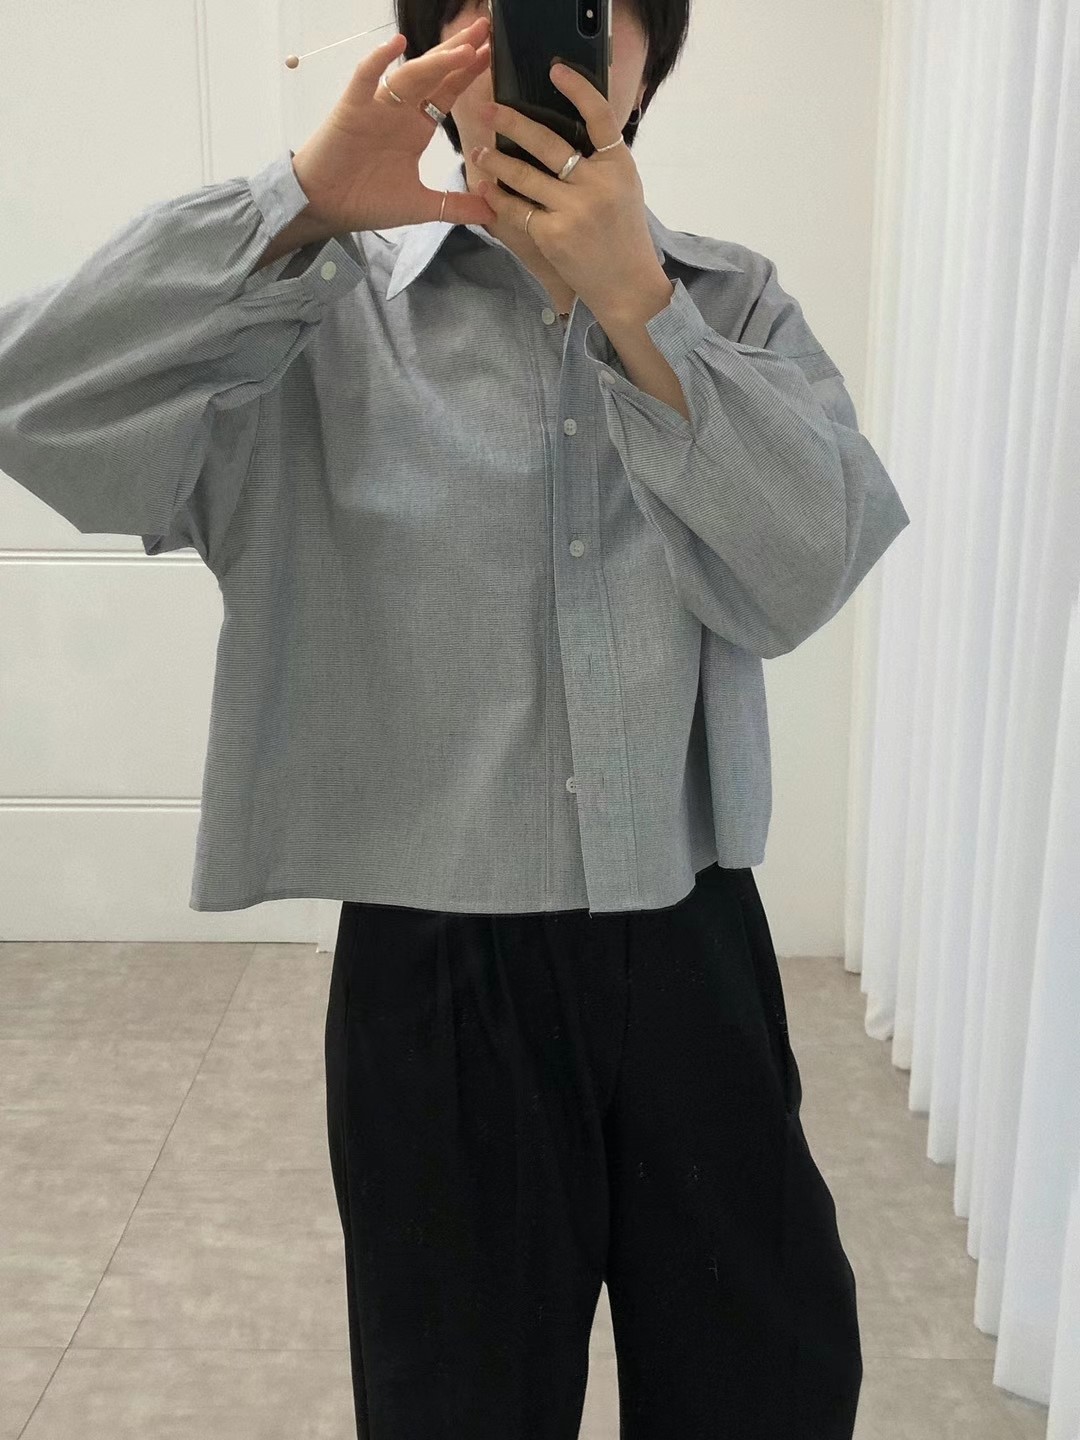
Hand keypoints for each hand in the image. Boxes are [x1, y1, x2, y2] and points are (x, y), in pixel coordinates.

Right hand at [291, 20, 498, 234]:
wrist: (324, 207)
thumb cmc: (365, 201)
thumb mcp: (421, 207)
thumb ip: (456, 206)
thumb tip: (492, 213)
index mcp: (416, 128)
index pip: (447, 92)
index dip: (467, 74)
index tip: (489, 55)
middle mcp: (400, 111)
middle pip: (434, 74)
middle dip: (458, 52)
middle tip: (484, 28)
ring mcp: (377, 106)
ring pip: (409, 75)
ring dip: (436, 60)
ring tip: (463, 47)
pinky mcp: (352, 108)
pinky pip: (365, 78)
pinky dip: (379, 60)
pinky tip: (396, 43)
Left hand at [471, 63, 662, 321]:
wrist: (627, 287)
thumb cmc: (624, 236)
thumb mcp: (624, 189)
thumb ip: (601, 161)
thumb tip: (568, 131)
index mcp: (618, 166)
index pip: (600, 116)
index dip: (578, 90)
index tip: (556, 71)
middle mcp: (597, 184)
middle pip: (548, 142)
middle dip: (513, 123)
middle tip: (491, 110)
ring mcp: (574, 210)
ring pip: (524, 175)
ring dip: (496, 161)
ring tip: (479, 152)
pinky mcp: (553, 234)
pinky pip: (517, 209)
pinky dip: (498, 198)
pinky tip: (486, 188)